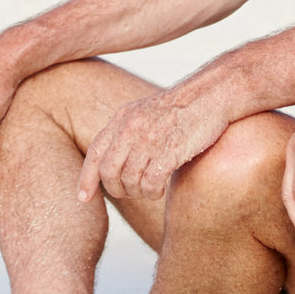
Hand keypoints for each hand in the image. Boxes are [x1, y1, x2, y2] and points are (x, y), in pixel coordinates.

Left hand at [76, 87, 231, 203]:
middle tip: (130, 193)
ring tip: (149, 190)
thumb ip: (126, 134)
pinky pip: (150, 183)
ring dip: (138, 192)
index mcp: (123, 118)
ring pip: (129, 180)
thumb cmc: (181, 109)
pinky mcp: (170, 150)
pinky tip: (160, 189)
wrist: (211, 95)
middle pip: (108, 171)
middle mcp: (132, 128)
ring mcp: (150, 139)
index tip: (83, 198)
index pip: (95, 152)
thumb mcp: (145, 113)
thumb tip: (111, 166)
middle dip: (116, 190)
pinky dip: (152, 192)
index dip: (86, 178)